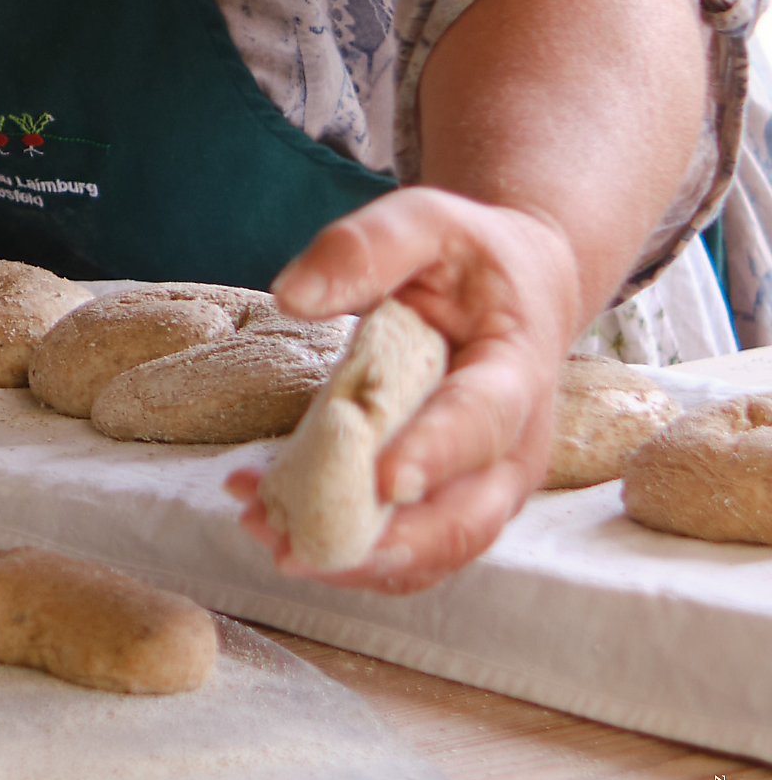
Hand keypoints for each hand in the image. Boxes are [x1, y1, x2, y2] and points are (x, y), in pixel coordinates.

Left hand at [224, 186, 578, 593]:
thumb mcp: (428, 223)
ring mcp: (486, 487)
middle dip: (382, 543)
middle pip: (464, 519)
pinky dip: (340, 548)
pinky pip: (403, 547)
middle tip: (296, 547)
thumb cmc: (469, 258)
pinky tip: (264, 514)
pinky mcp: (450, 505)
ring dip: (348, 557)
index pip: (484, 421)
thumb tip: (292, 296)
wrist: (518, 294)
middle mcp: (514, 447)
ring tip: (262, 532)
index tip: (384, 481)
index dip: (437, 454)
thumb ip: (366, 249)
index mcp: (517, 370)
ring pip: (430, 551)